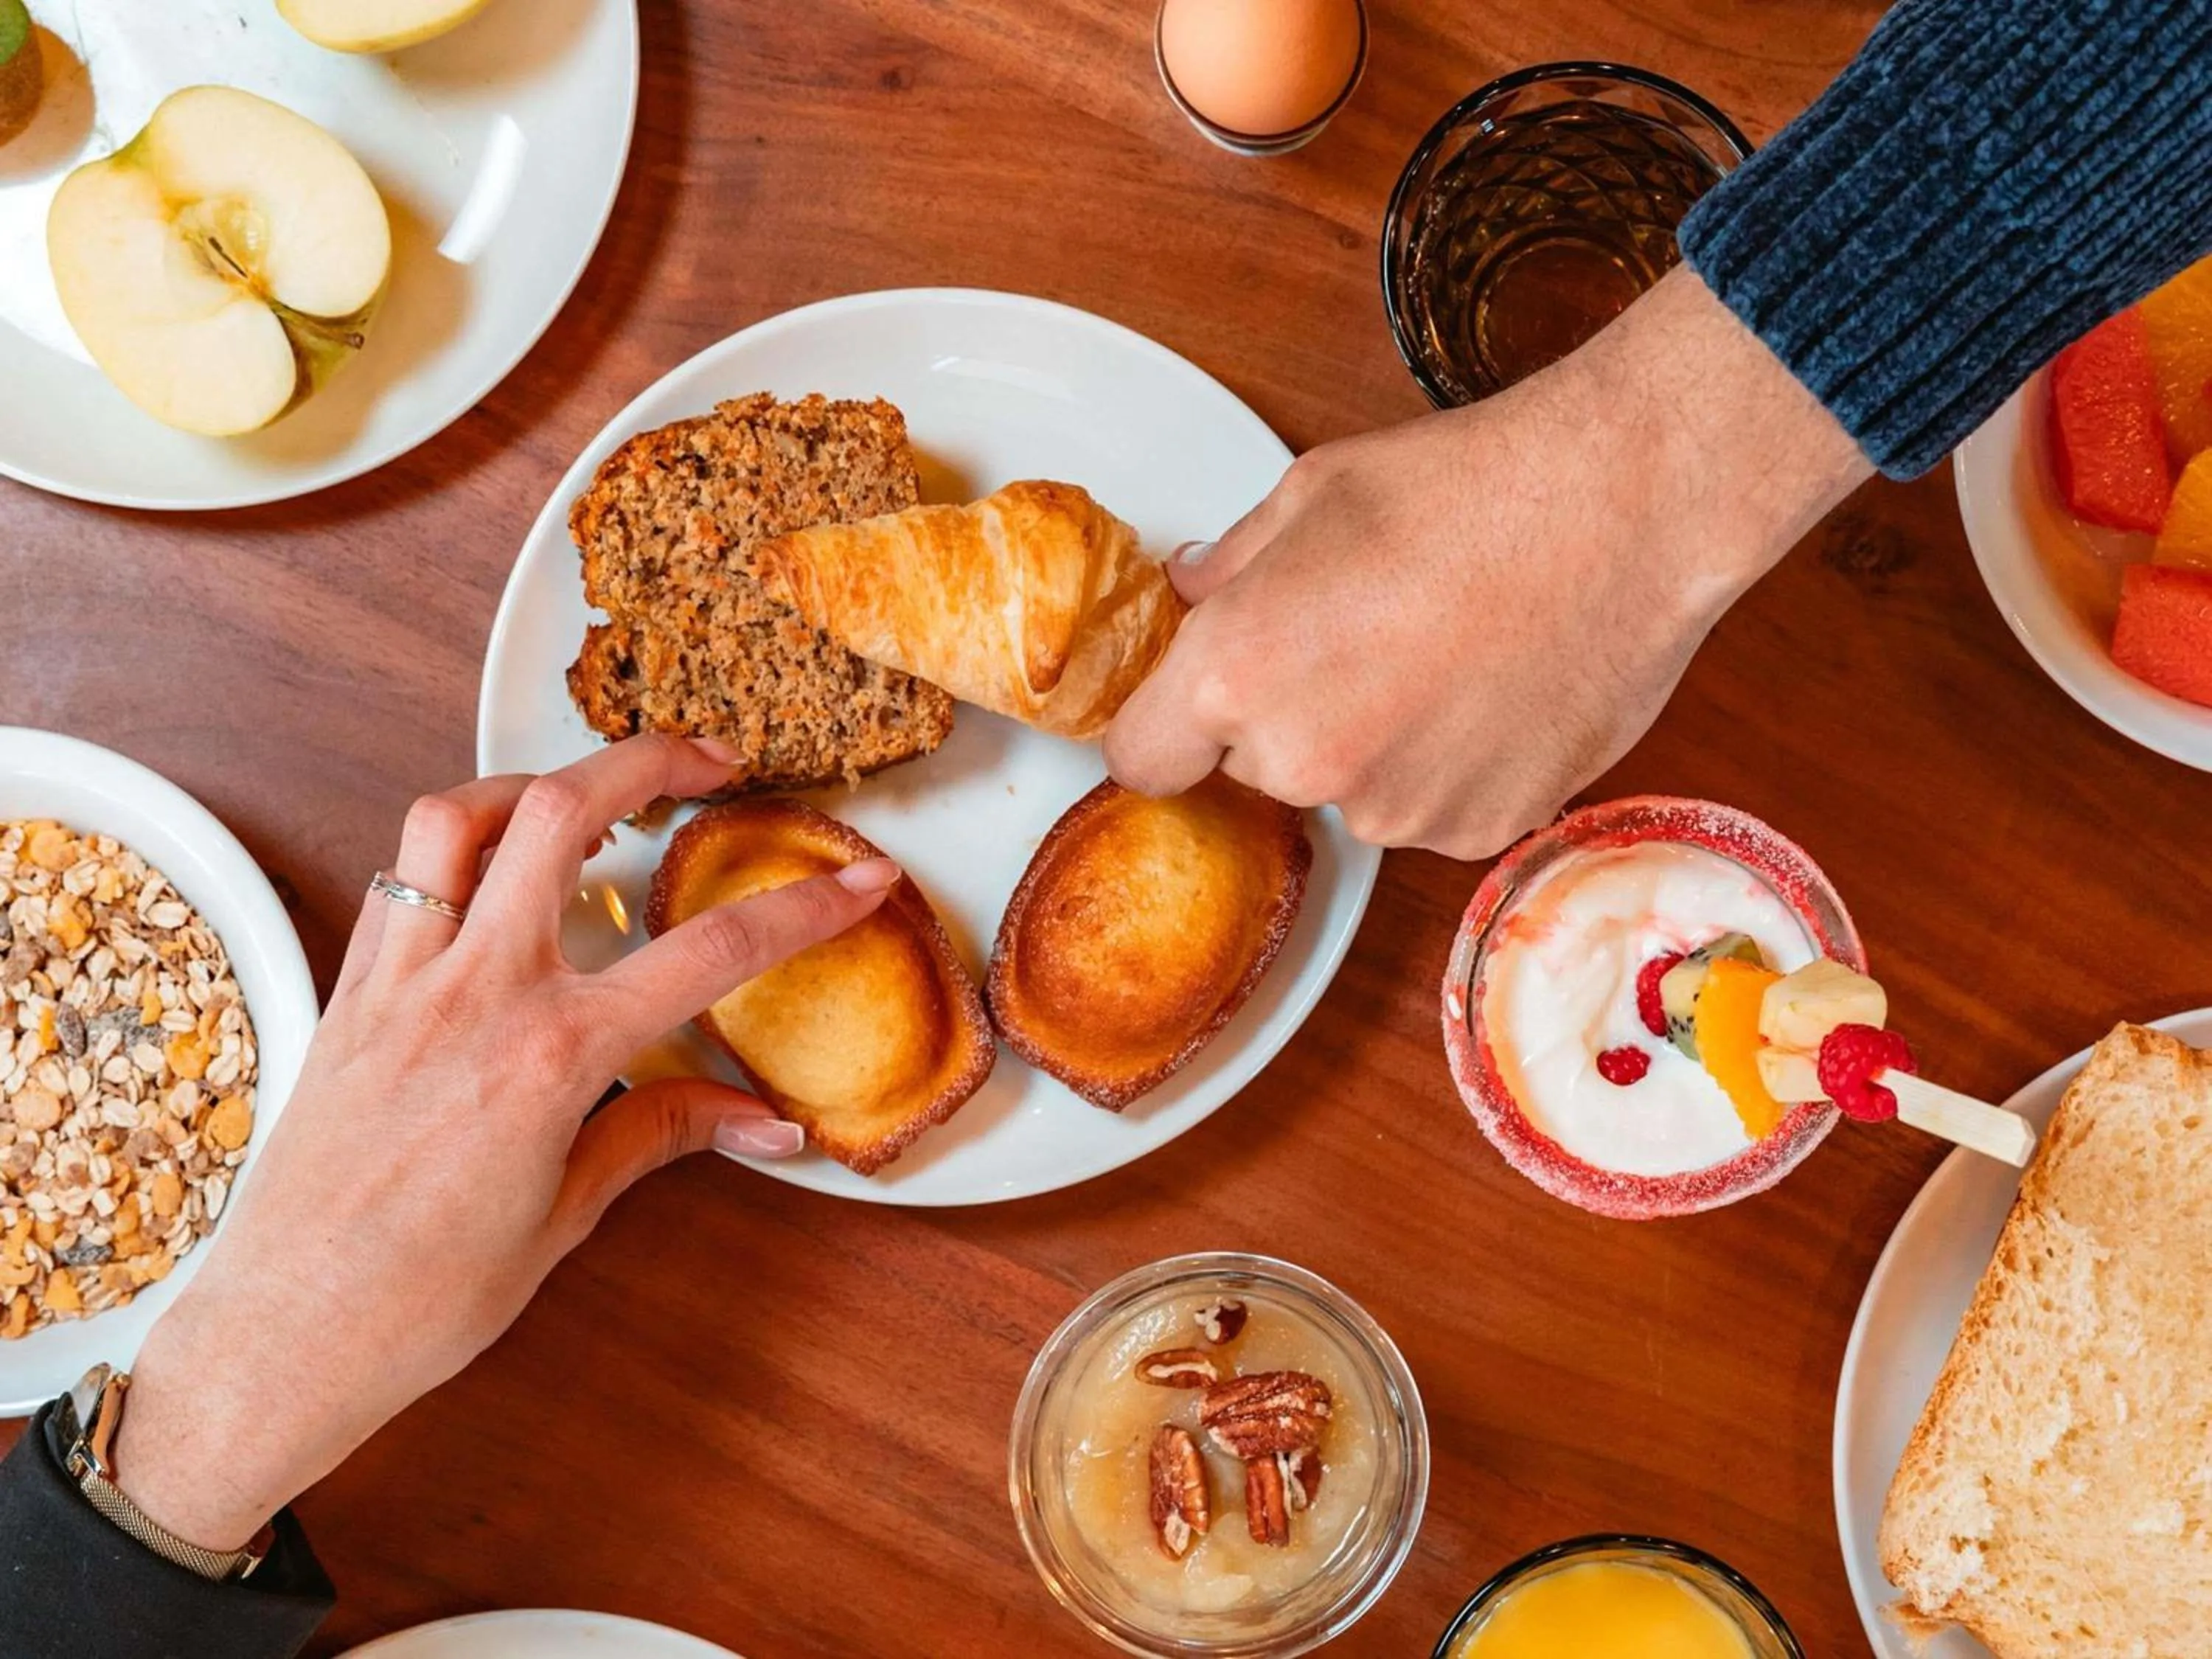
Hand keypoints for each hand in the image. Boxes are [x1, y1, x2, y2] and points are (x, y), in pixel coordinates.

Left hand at [107, 735, 898, 1550]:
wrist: (282, 1341)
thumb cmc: (422, 1301)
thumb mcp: (567, 1215)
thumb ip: (665, 1135)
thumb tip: (770, 1123)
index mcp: (551, 1057)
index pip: (708, 955)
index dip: (803, 908)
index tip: (859, 879)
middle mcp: (474, 994)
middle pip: (565, 810)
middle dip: (653, 760)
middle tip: (713, 764)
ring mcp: (400, 983)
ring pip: (460, 816)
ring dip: (535, 784)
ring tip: (592, 800)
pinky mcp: (349, 995)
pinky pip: (400, 880)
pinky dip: (456, 851)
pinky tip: (497, 881)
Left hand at [1104, 267, 1872, 858]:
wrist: (1625, 510)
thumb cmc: (1469, 485)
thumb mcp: (1314, 493)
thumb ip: (1232, 563)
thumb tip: (1194, 592)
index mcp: (1236, 675)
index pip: (1143, 758)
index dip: (1167, 728)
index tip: (1196, 707)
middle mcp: (1303, 762)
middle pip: (1254, 769)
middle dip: (1287, 717)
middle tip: (1361, 639)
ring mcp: (1397, 809)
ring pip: (1349, 792)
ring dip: (1375, 746)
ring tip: (1445, 656)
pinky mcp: (1479, 831)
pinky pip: (1433, 810)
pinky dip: (1452, 769)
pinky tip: (1494, 690)